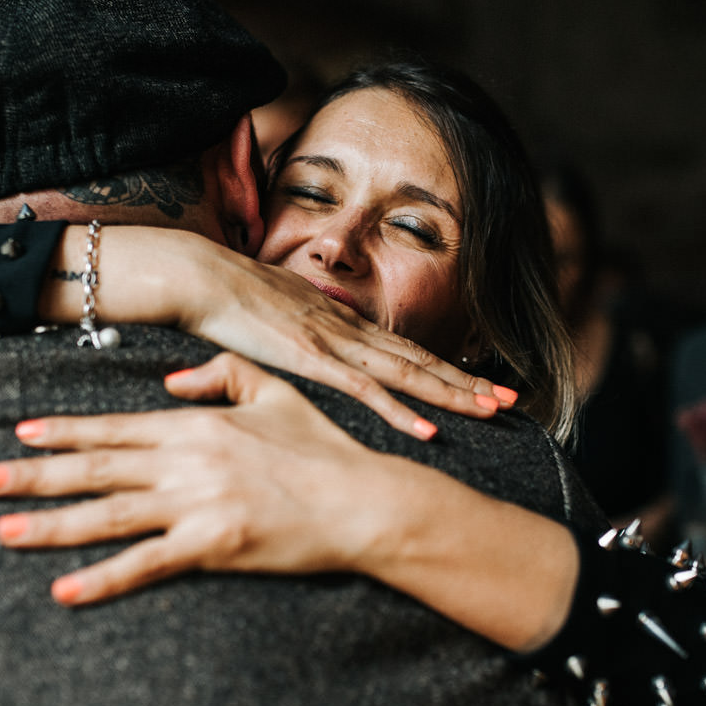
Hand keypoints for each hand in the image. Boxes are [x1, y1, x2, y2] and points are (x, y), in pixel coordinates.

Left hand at [0, 352, 399, 604]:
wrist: (363, 500)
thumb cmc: (324, 448)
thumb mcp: (275, 392)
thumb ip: (220, 376)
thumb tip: (170, 384)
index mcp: (197, 424)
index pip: (115, 426)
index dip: (64, 431)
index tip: (21, 434)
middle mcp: (187, 461)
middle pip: (97, 468)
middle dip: (35, 476)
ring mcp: (197, 505)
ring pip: (109, 514)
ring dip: (52, 524)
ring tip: (3, 531)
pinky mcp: (213, 547)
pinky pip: (147, 565)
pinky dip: (103, 579)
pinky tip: (64, 590)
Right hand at [45, 225, 515, 438]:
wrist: (192, 274)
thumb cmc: (220, 294)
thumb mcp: (270, 314)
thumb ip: (298, 331)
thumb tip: (316, 343)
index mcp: (338, 320)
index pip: (402, 350)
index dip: (445, 369)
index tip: (481, 385)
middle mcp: (346, 329)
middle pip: (418, 361)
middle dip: (467, 382)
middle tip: (513, 401)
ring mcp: (332, 343)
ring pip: (405, 374)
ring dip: (451, 394)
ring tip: (492, 411)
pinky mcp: (309, 359)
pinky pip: (363, 391)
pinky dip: (398, 412)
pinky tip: (427, 431)